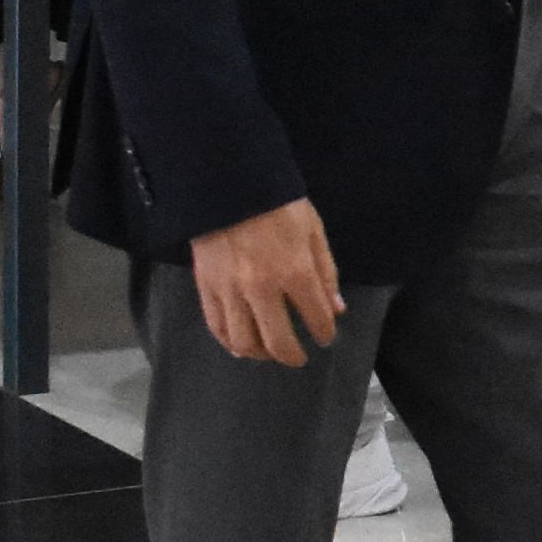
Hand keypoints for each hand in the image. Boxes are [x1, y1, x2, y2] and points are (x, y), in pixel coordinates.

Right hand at [190, 194, 344, 365]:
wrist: (228, 183)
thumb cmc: (278, 204)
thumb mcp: (313, 231)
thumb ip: (325, 273)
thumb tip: (336, 309)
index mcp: (294, 272)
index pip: (316, 318)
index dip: (324, 333)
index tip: (325, 336)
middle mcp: (262, 288)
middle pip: (278, 342)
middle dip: (292, 356)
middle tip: (299, 358)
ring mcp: (230, 290)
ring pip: (244, 342)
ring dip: (260, 355)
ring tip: (269, 352)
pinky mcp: (206, 286)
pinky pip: (217, 326)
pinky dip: (229, 343)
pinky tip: (240, 346)